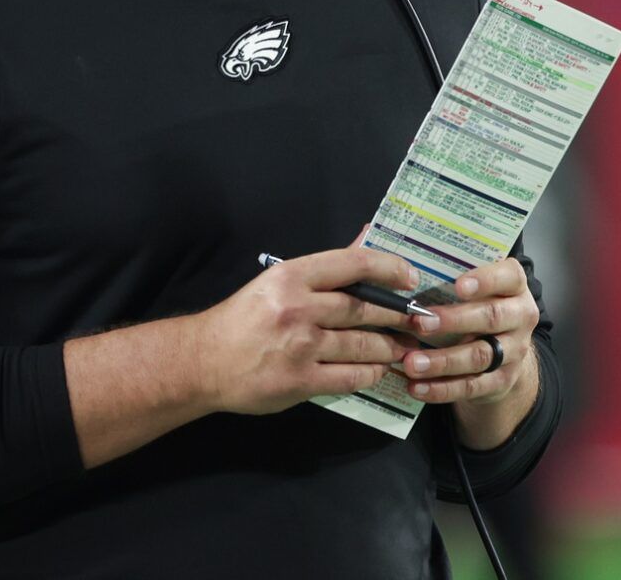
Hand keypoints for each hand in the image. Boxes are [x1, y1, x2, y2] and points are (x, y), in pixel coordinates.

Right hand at [192, 244, 420, 414]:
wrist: (204, 361)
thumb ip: (325, 268)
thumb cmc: (244, 319)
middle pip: (363, 309)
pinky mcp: (301, 380)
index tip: (410, 277)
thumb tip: (365, 240)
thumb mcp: (278, 283)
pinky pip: (351, 377)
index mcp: (292, 276)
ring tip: (400, 348)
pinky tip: (377, 370)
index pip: (353, 263)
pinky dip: (370, 373)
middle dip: (396, 316)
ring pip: (362, 345)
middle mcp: (298, 307)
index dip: (389, 268)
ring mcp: (300, 346)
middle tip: (416, 321)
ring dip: (388, 348)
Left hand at [397, 257, 537, 406]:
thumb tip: (405, 276)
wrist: (505, 348)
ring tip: (411, 363)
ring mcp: (515, 351)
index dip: (485, 280)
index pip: (509, 276)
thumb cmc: (479, 305)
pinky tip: (417, 387)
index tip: (457, 286)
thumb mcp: (477, 288)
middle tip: (419, 322)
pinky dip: (442, 388)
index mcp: (515, 286)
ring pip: (479, 356)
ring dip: (442, 361)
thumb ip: (453, 279)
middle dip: (453, 321)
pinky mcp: (502, 380)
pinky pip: (472, 386)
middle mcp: (521, 317)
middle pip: (491, 317)